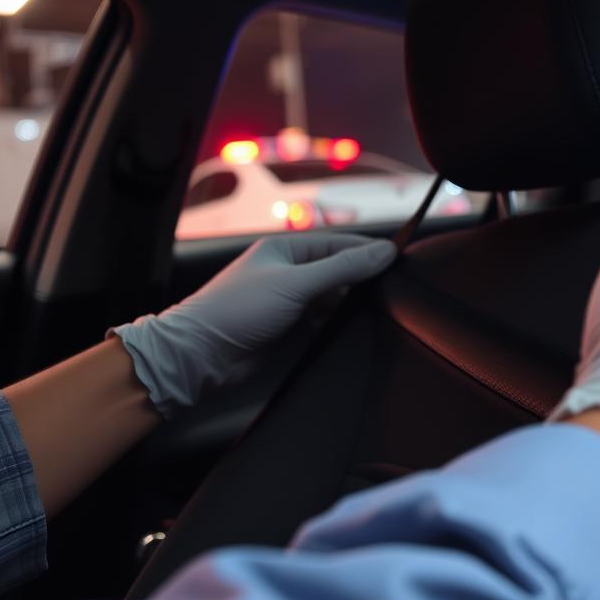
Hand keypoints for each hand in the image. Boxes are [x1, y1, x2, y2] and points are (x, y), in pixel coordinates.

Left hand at [112, 233, 396, 416]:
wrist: (199, 355)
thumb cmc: (237, 310)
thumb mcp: (296, 284)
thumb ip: (342, 268)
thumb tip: (385, 252)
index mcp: (284, 249)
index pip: (338, 244)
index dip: (368, 252)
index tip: (399, 261)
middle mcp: (287, 271)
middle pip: (337, 270)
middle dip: (360, 280)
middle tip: (391, 291)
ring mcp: (287, 301)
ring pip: (331, 297)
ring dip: (348, 304)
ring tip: (373, 311)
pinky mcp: (286, 328)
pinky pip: (322, 320)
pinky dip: (335, 323)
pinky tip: (347, 329)